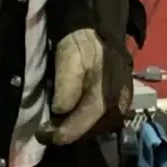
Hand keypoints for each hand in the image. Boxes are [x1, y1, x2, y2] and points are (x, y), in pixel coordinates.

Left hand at [43, 28, 132, 144]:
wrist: (101, 32)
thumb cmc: (83, 46)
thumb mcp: (68, 60)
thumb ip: (66, 87)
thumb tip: (60, 111)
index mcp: (106, 97)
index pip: (81, 126)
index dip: (60, 134)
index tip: (42, 135)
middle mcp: (119, 106)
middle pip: (90, 131)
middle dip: (68, 132)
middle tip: (48, 129)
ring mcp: (124, 105)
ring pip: (97, 128)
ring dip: (78, 128)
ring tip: (60, 123)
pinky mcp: (124, 102)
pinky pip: (104, 121)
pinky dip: (88, 122)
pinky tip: (75, 116)